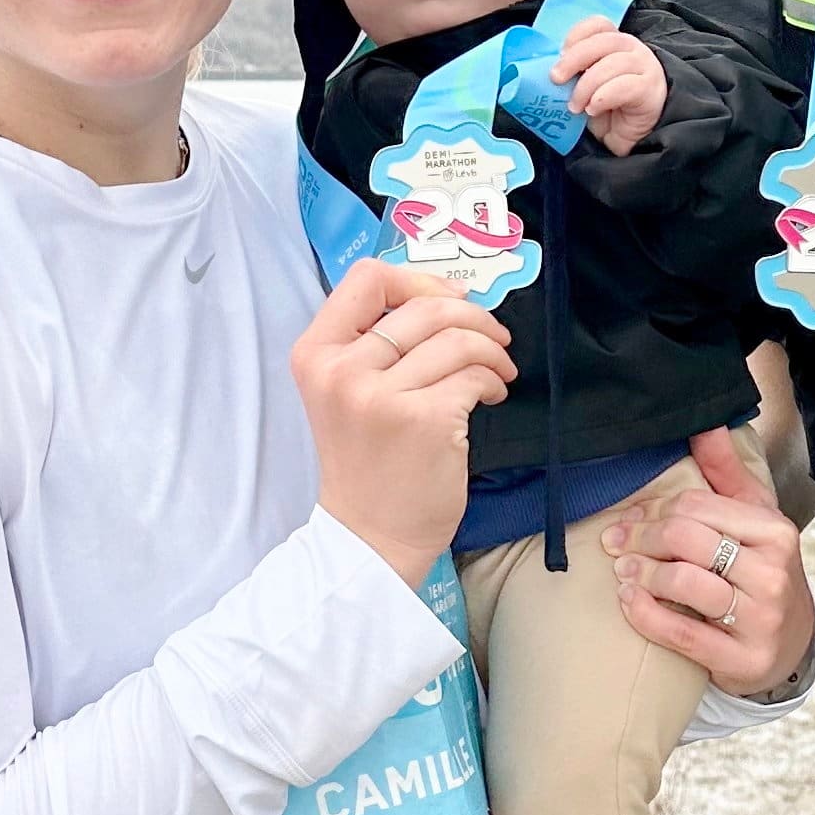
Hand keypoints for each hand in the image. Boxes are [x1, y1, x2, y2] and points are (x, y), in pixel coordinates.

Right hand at [293, 258, 515, 586]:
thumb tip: (445, 296)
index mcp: (316, 353)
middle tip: (494, 338)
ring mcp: (381, 396)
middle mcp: (342, 370)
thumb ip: (374, 343)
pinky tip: (490, 396)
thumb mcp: (346, 391)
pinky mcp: (425, 421)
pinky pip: (474, 375)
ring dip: (492, 350)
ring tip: (497, 373)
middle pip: (424, 306)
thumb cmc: (367, 461)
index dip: (418, 279)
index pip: (366, 278)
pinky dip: (493, 381)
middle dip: (473, 316)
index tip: (449, 300)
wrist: (371, 537)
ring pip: (457, 339)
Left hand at [550, 15, 668, 156]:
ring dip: (587, 86)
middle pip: (604, 41)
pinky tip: (593, 109)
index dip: (577, 35)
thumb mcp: (584, 84)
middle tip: (556, 79)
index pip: (599, 24)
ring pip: (613, 64)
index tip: (560, 54)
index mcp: (615, 42)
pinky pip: (625, 87)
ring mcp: (645, 68)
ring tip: (575, 106)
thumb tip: (551, 70)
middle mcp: (632, 49)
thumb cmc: (605, 109)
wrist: (627, 138)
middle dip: (574, 59)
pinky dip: (603, 97)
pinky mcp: (650, 90)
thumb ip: (574, 72)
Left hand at [602, 425, 814, 692]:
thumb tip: (706, 424)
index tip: (629, 519)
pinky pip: (681, 633)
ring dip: (640, 575)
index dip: (653, 511)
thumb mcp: (754, 521)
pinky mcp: (743, 660)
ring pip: (684, 583)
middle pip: (686, 539)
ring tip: (622, 573)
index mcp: (775, 532)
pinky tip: (628, 602)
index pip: (697, 507)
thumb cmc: (761, 572)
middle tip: (615, 544)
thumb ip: (727, 473)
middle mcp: (773, 573)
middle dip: (641, 539)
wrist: (790, 647)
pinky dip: (646, 615)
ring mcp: (761, 619)